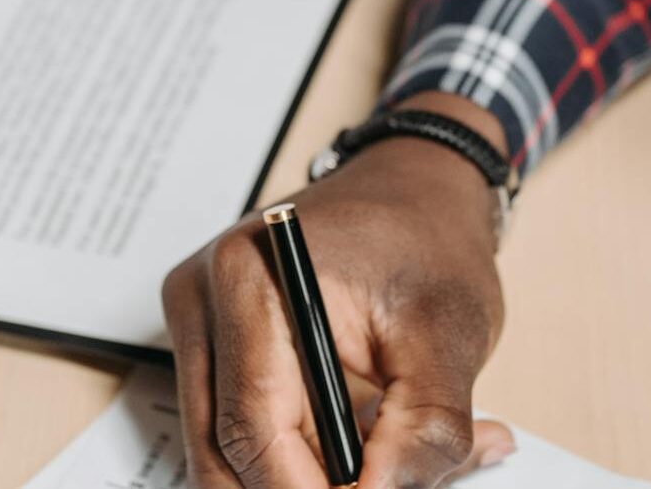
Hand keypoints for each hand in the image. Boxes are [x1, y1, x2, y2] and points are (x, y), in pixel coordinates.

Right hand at [162, 92, 516, 488]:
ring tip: (383, 459)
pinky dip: (297, 460)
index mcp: (251, 276)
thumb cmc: (426, 238)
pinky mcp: (212, 345)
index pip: (253, 423)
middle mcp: (204, 297)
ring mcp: (198, 322)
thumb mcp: (452, 332)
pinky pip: (235, 430)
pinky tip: (361, 448)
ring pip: (224, 452)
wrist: (413, 190)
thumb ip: (427, 426)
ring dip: (299, 479)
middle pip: (222, 449)